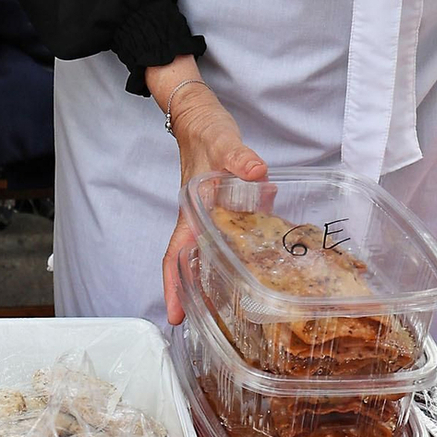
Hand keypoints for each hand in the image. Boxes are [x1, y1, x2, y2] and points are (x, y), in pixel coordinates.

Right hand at [147, 59, 268, 325]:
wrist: (198, 113)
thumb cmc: (204, 129)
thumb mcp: (221, 141)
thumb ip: (238, 157)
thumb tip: (256, 172)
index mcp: (191, 211)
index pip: (176, 255)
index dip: (174, 286)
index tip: (175, 315)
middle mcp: (199, 218)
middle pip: (191, 263)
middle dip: (196, 293)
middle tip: (212, 322)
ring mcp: (212, 213)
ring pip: (211, 252)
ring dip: (218, 276)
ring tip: (237, 304)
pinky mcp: (225, 206)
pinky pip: (231, 236)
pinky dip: (240, 252)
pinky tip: (262, 260)